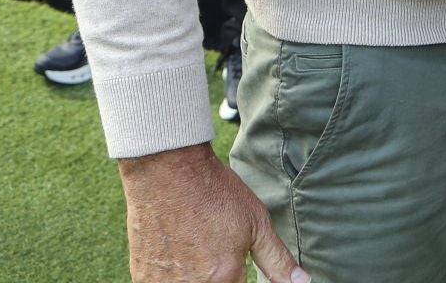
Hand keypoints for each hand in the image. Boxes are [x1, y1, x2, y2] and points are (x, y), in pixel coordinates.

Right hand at [119, 143, 306, 282]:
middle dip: (218, 276)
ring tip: (196, 249)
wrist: (167, 173)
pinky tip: (176, 253)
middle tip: (212, 250)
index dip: (238, 276)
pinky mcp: (142, 277)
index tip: (232, 263)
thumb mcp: (256, 223)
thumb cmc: (214, 195)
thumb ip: (277, 260)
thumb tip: (303, 282)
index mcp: (224, 278)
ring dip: (194, 276)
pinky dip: (173, 275)